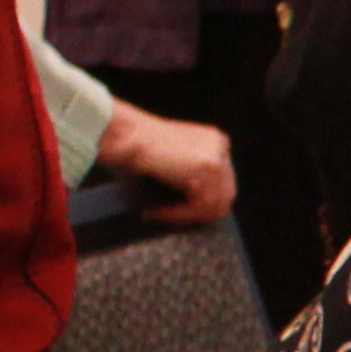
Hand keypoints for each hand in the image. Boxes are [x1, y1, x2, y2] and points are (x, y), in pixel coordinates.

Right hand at [93, 100, 235, 221]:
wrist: (125, 133)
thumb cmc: (137, 145)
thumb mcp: (174, 157)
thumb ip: (192, 173)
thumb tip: (201, 205)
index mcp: (216, 142)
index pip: (223, 183)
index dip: (203, 203)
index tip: (180, 211)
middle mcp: (221, 146)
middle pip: (225, 194)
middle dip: (199, 212)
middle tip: (172, 218)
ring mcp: (218, 156)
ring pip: (216, 203)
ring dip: (186, 215)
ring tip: (160, 214)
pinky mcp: (208, 166)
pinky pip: (202, 204)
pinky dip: (179, 213)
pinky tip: (158, 211)